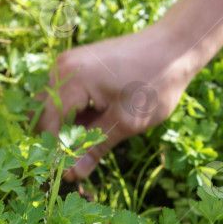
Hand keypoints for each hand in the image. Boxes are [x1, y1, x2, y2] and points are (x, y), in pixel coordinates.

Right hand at [37, 23, 198, 179]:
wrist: (176, 46)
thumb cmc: (156, 81)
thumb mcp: (127, 121)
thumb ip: (96, 146)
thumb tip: (74, 174)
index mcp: (70, 79)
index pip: (49, 125)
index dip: (58, 153)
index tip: (71, 176)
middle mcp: (63, 67)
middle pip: (46, 114)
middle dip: (60, 140)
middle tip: (82, 163)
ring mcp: (71, 64)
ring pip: (57, 106)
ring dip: (70, 128)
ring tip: (96, 143)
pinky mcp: (83, 65)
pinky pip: (69, 95)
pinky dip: (79, 114)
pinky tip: (101, 125)